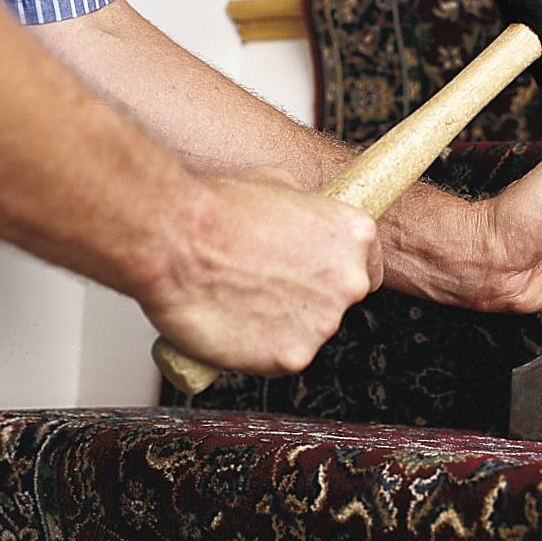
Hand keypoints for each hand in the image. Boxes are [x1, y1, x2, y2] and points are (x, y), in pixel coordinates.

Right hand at [138, 168, 381, 376]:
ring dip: (282, 323)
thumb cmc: (217, 206)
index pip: (368, 265)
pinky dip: (259, 349)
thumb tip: (304, 220)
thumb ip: (306, 211)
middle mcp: (349, 280)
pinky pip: (281, 358)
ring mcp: (323, 323)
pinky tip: (233, 321)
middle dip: (308, 297)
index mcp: (354, 234)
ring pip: (309, 331)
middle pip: (339, 300)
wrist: (173, 237)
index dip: (337, 270)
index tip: (316, 273)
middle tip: (266, 284)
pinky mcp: (292, 357)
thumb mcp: (277, 183)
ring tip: (240, 298)